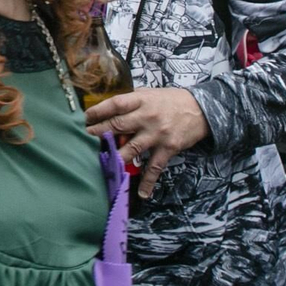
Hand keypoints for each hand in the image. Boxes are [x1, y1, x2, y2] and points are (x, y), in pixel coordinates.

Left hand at [86, 87, 210, 199]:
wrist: (202, 109)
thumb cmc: (170, 100)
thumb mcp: (149, 94)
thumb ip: (130, 102)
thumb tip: (107, 112)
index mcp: (141, 100)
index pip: (115, 105)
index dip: (97, 112)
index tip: (83, 118)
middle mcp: (147, 117)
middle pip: (118, 126)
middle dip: (99, 134)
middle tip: (83, 140)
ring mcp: (157, 134)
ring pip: (132, 148)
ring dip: (115, 157)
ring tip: (101, 163)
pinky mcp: (168, 148)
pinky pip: (155, 167)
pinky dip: (148, 181)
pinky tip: (141, 192)